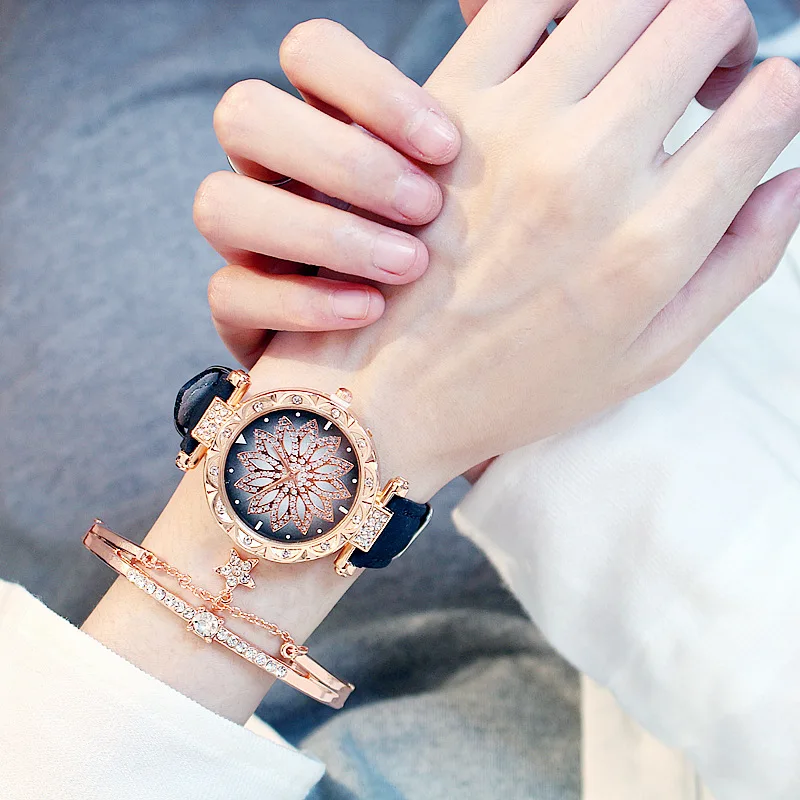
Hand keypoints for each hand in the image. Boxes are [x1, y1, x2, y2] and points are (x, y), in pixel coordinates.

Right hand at [194, 33, 460, 366]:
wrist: (435, 347)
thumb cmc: (463, 250)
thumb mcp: (484, 175)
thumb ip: (490, 91)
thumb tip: (491, 3)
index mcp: (330, 120)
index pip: (309, 53)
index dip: (367, 87)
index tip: (446, 146)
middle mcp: (275, 169)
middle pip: (245, 114)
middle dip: (340, 162)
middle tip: (426, 209)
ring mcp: (249, 240)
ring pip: (217, 203)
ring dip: (318, 232)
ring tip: (408, 267)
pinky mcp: (241, 310)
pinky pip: (227, 293)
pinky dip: (298, 303)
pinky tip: (370, 311)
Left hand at [246, 0, 799, 501]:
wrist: (394, 394)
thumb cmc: (519, 388)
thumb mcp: (648, 358)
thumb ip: (738, 266)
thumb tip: (794, 178)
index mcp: (651, 242)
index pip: (769, 104)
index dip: (776, 95)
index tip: (751, 112)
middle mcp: (589, 172)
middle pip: (703, 18)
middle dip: (724, 34)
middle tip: (705, 75)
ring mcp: (513, 130)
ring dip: (655, 9)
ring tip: (641, 55)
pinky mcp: (448, 108)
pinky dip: (563, 3)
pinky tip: (566, 43)